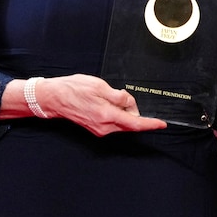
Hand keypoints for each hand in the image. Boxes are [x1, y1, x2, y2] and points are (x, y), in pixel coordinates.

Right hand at [36, 74, 166, 135]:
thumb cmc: (75, 89)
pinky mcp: (96, 129)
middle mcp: (104, 127)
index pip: (135, 123)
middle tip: (124, 96)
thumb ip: (120, 97)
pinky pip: (114, 123)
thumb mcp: (101, 86)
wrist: (54, 98)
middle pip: (130, 124)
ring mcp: (100, 130)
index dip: (150, 124)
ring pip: (122, 124)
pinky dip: (117, 114)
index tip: (162, 124)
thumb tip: (131, 105)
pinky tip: (108, 103)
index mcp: (106, 115)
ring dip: (125, 112)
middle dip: (135, 112)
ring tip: (112, 97)